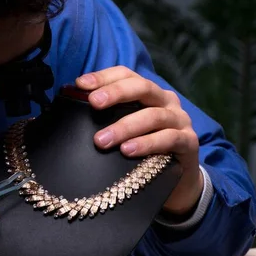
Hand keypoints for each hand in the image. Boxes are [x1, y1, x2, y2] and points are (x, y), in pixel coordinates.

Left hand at [76, 67, 202, 215]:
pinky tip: (128, 151)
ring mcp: (180, 120)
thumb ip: (105, 118)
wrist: (177, 181)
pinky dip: (147, 144)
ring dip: (125, 127)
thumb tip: (66, 112)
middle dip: (115, 93)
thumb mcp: (125, 130)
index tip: (81, 84)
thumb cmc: (142, 149)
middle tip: (94, 103)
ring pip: (153, 116)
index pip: (126, 74)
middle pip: (141, 87)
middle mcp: (165, 101)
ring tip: (102, 140)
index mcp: (147, 92)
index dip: (104, 76)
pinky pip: (169, 139)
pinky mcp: (188, 143)